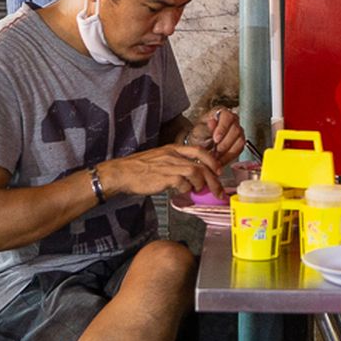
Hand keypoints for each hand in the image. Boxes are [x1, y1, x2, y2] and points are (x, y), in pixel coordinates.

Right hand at [103, 144, 224, 198]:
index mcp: (173, 149)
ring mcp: (169, 165)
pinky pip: (183, 183)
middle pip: (202, 164)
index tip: (218, 170)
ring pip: (196, 172)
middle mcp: (173, 155)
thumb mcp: (161, 158)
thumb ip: (176, 163)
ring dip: (201, 184)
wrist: (123, 172)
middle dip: (213, 179)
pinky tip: (183, 191)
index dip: (212, 160)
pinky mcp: (165, 177)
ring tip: (198, 190)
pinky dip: (186, 189)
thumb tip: (191, 176)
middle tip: (218, 190)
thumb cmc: (140, 168)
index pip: (199, 150)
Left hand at [184, 107, 245, 166]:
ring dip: (228, 151)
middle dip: (224, 143)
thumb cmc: (199, 134)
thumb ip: (206, 127)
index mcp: (222, 113)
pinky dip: (230, 156)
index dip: (222, 129)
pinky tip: (221, 160)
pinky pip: (239, 149)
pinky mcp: (240, 142)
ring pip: (239, 141)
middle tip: (215, 152)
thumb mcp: (199, 131)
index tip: (215, 139)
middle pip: (235, 130)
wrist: (200, 144)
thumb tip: (212, 122)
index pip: (228, 117)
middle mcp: (233, 120)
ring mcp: (238, 131)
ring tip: (217, 157)